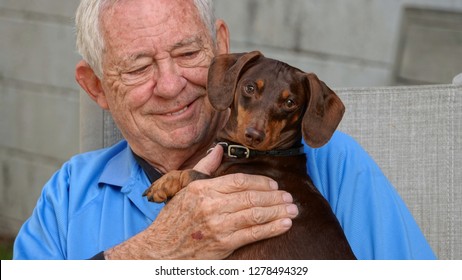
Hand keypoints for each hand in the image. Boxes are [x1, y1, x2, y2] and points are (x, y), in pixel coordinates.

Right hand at [105, 146, 297, 258]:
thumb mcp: (185, 189)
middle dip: (274, 197)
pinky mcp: (222, 244)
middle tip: (289, 198)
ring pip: (255, 215)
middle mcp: (211, 205)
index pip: (239, 181)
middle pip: (251, 197)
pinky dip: (270, 229)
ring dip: (277, 212)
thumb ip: (205, 168)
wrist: (159, 249)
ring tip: (292, 210)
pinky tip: (283, 225)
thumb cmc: (173, 218)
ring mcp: (217, 225)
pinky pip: (252, 234)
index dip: (260, 182)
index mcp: (203, 189)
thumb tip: (218, 149)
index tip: (274, 185)